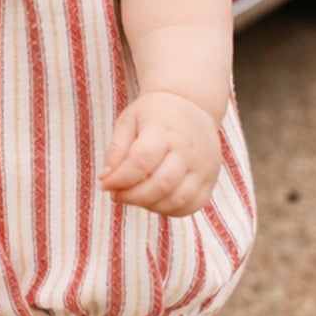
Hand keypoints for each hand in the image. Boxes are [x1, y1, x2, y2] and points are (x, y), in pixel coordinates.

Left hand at [99, 91, 221, 216]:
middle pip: (161, 185)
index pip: (141, 162)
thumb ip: (116, 149)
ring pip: (178, 200)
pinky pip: (193, 205)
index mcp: (164, 130)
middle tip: (117, 195)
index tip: (104, 184)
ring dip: (150, 206)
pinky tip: (154, 201)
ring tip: (135, 197)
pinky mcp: (211, 178)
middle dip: (133, 197)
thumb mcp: (128, 121)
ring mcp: (203, 166)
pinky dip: (171, 210)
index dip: (119, 179)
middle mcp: (188, 149)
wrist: (191, 105)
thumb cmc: (153, 115)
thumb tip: (105, 178)